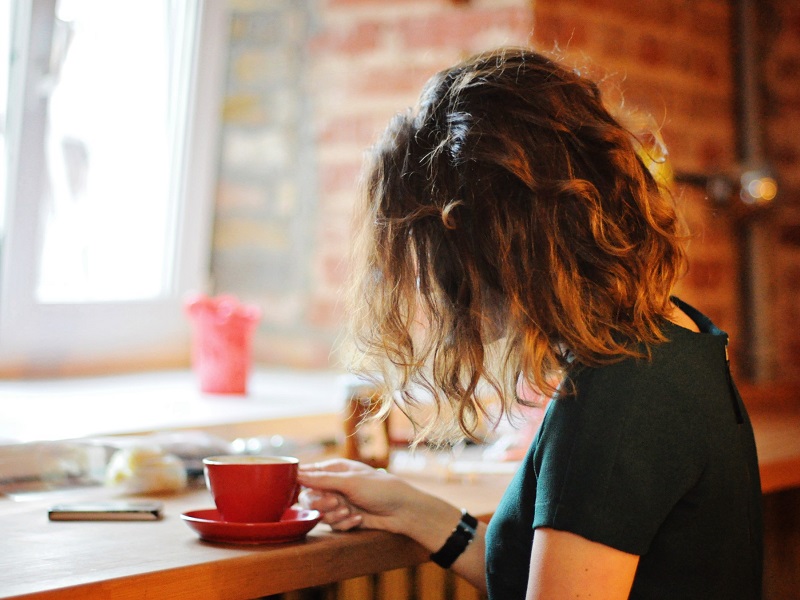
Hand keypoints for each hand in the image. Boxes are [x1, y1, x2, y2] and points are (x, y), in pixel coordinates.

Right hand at [297, 458, 418, 532]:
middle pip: (309, 498)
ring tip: (350, 511)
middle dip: (321, 503)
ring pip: (320, 514)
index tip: (308, 491)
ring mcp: (339, 502)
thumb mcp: (350, 482)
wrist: (402, 510)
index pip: (307, 474)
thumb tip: (297, 474)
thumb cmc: (379, 488)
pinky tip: (358, 519)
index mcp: (334, 469)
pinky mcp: (345, 518)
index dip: (303, 484)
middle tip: (336, 502)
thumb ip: (322, 480)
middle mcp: (334, 485)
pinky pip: (333, 525)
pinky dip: (345, 524)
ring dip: (334, 515)